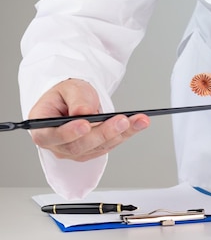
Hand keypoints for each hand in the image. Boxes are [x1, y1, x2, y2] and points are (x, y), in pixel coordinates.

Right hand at [28, 79, 149, 161]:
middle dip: (103, 133)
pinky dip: (127, 133)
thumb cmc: (68, 94)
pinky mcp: (93, 151)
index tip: (84, 124)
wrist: (76, 99)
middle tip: (121, 120)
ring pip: (99, 147)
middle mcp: (57, 144)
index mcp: (42, 127)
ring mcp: (75, 151)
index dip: (67, 133)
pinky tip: (139, 123)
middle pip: (79, 146)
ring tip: (138, 120)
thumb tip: (83, 112)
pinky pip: (111, 144)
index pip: (50, 136)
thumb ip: (76, 99)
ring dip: (121, 134)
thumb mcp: (71, 88)